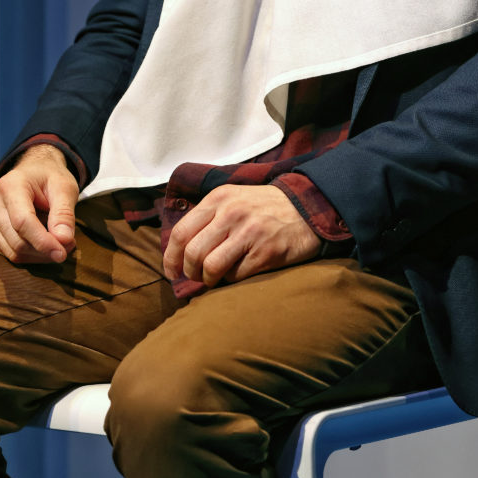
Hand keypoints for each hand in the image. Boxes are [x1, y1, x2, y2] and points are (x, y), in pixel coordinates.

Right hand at [0, 144, 78, 263]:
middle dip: (46, 250)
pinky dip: (30, 255)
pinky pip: (8, 254)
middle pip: (18, 242)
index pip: (22, 222)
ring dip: (39, 255)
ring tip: (58, 240)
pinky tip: (42, 240)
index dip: (43, 242)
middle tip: (69, 245)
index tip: (62, 253)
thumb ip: (65, 213)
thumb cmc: (50, 179)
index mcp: (10, 185)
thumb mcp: (65, 188)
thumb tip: (64, 240)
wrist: (33, 174)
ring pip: (13, 253)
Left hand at [163, 184, 322, 286]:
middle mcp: (231, 213)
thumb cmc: (264, 207)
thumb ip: (208, 216)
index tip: (171, 271)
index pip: (181, 232)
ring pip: (211, 267)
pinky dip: (232, 280)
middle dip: (190, 272)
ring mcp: (249, 233)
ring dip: (208, 280)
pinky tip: (239, 272)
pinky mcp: (266, 252)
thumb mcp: (233, 198)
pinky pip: (236, 276)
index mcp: (218, 198)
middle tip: (196, 277)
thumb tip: (179, 249)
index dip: (170, 258)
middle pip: (193, 253)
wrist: (306, 207)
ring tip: (214, 279)